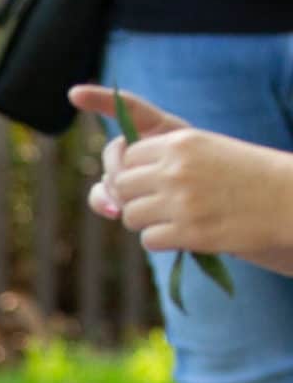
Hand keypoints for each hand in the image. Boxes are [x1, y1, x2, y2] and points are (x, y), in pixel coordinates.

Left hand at [70, 87, 292, 266]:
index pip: (125, 155)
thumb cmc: (244, 176)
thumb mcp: (205, 151)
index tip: (145, 181)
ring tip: (174, 219)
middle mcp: (176, 168)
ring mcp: (182, 201)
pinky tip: (184, 234)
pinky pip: (148, 239)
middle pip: (120, 186)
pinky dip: (161, 240)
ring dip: (146, 221)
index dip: (130, 171)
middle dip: (133, 198)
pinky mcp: (189, 232)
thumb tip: (107, 191)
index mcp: (180, 141)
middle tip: (158, 205)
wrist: (286, 200)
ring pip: (130, 215)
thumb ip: (161, 162)